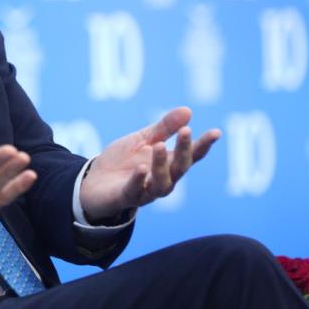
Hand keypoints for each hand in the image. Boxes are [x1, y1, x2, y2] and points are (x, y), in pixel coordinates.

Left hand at [78, 106, 220, 220]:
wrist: (93, 182)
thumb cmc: (122, 161)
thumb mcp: (142, 140)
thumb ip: (164, 128)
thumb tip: (188, 111)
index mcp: (168, 164)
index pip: (191, 156)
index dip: (203, 145)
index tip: (216, 132)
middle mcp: (162, 179)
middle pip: (179, 168)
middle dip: (184, 150)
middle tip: (186, 131)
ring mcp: (145, 191)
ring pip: (161, 183)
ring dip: (162, 165)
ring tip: (160, 146)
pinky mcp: (126, 197)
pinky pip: (135, 191)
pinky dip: (138, 180)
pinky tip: (141, 168)